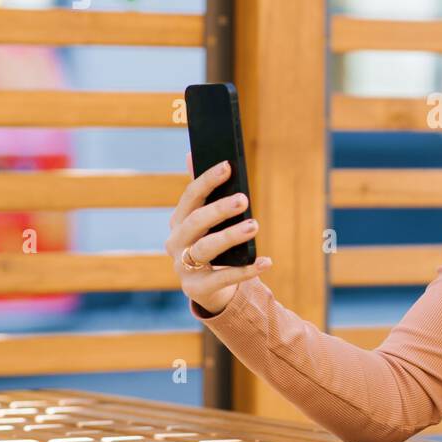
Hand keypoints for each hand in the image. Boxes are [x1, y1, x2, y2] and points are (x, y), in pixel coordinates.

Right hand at [166, 152, 271, 316]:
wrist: (205, 286)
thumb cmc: (208, 243)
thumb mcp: (203, 219)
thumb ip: (201, 191)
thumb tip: (192, 153)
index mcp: (177, 221)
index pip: (190, 197)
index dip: (207, 181)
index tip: (227, 166)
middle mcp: (176, 242)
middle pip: (196, 222)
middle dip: (219, 209)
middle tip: (244, 199)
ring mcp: (183, 267)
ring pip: (206, 248)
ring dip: (230, 236)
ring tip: (254, 226)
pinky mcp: (197, 288)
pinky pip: (223, 278)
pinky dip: (245, 270)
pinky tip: (266, 261)